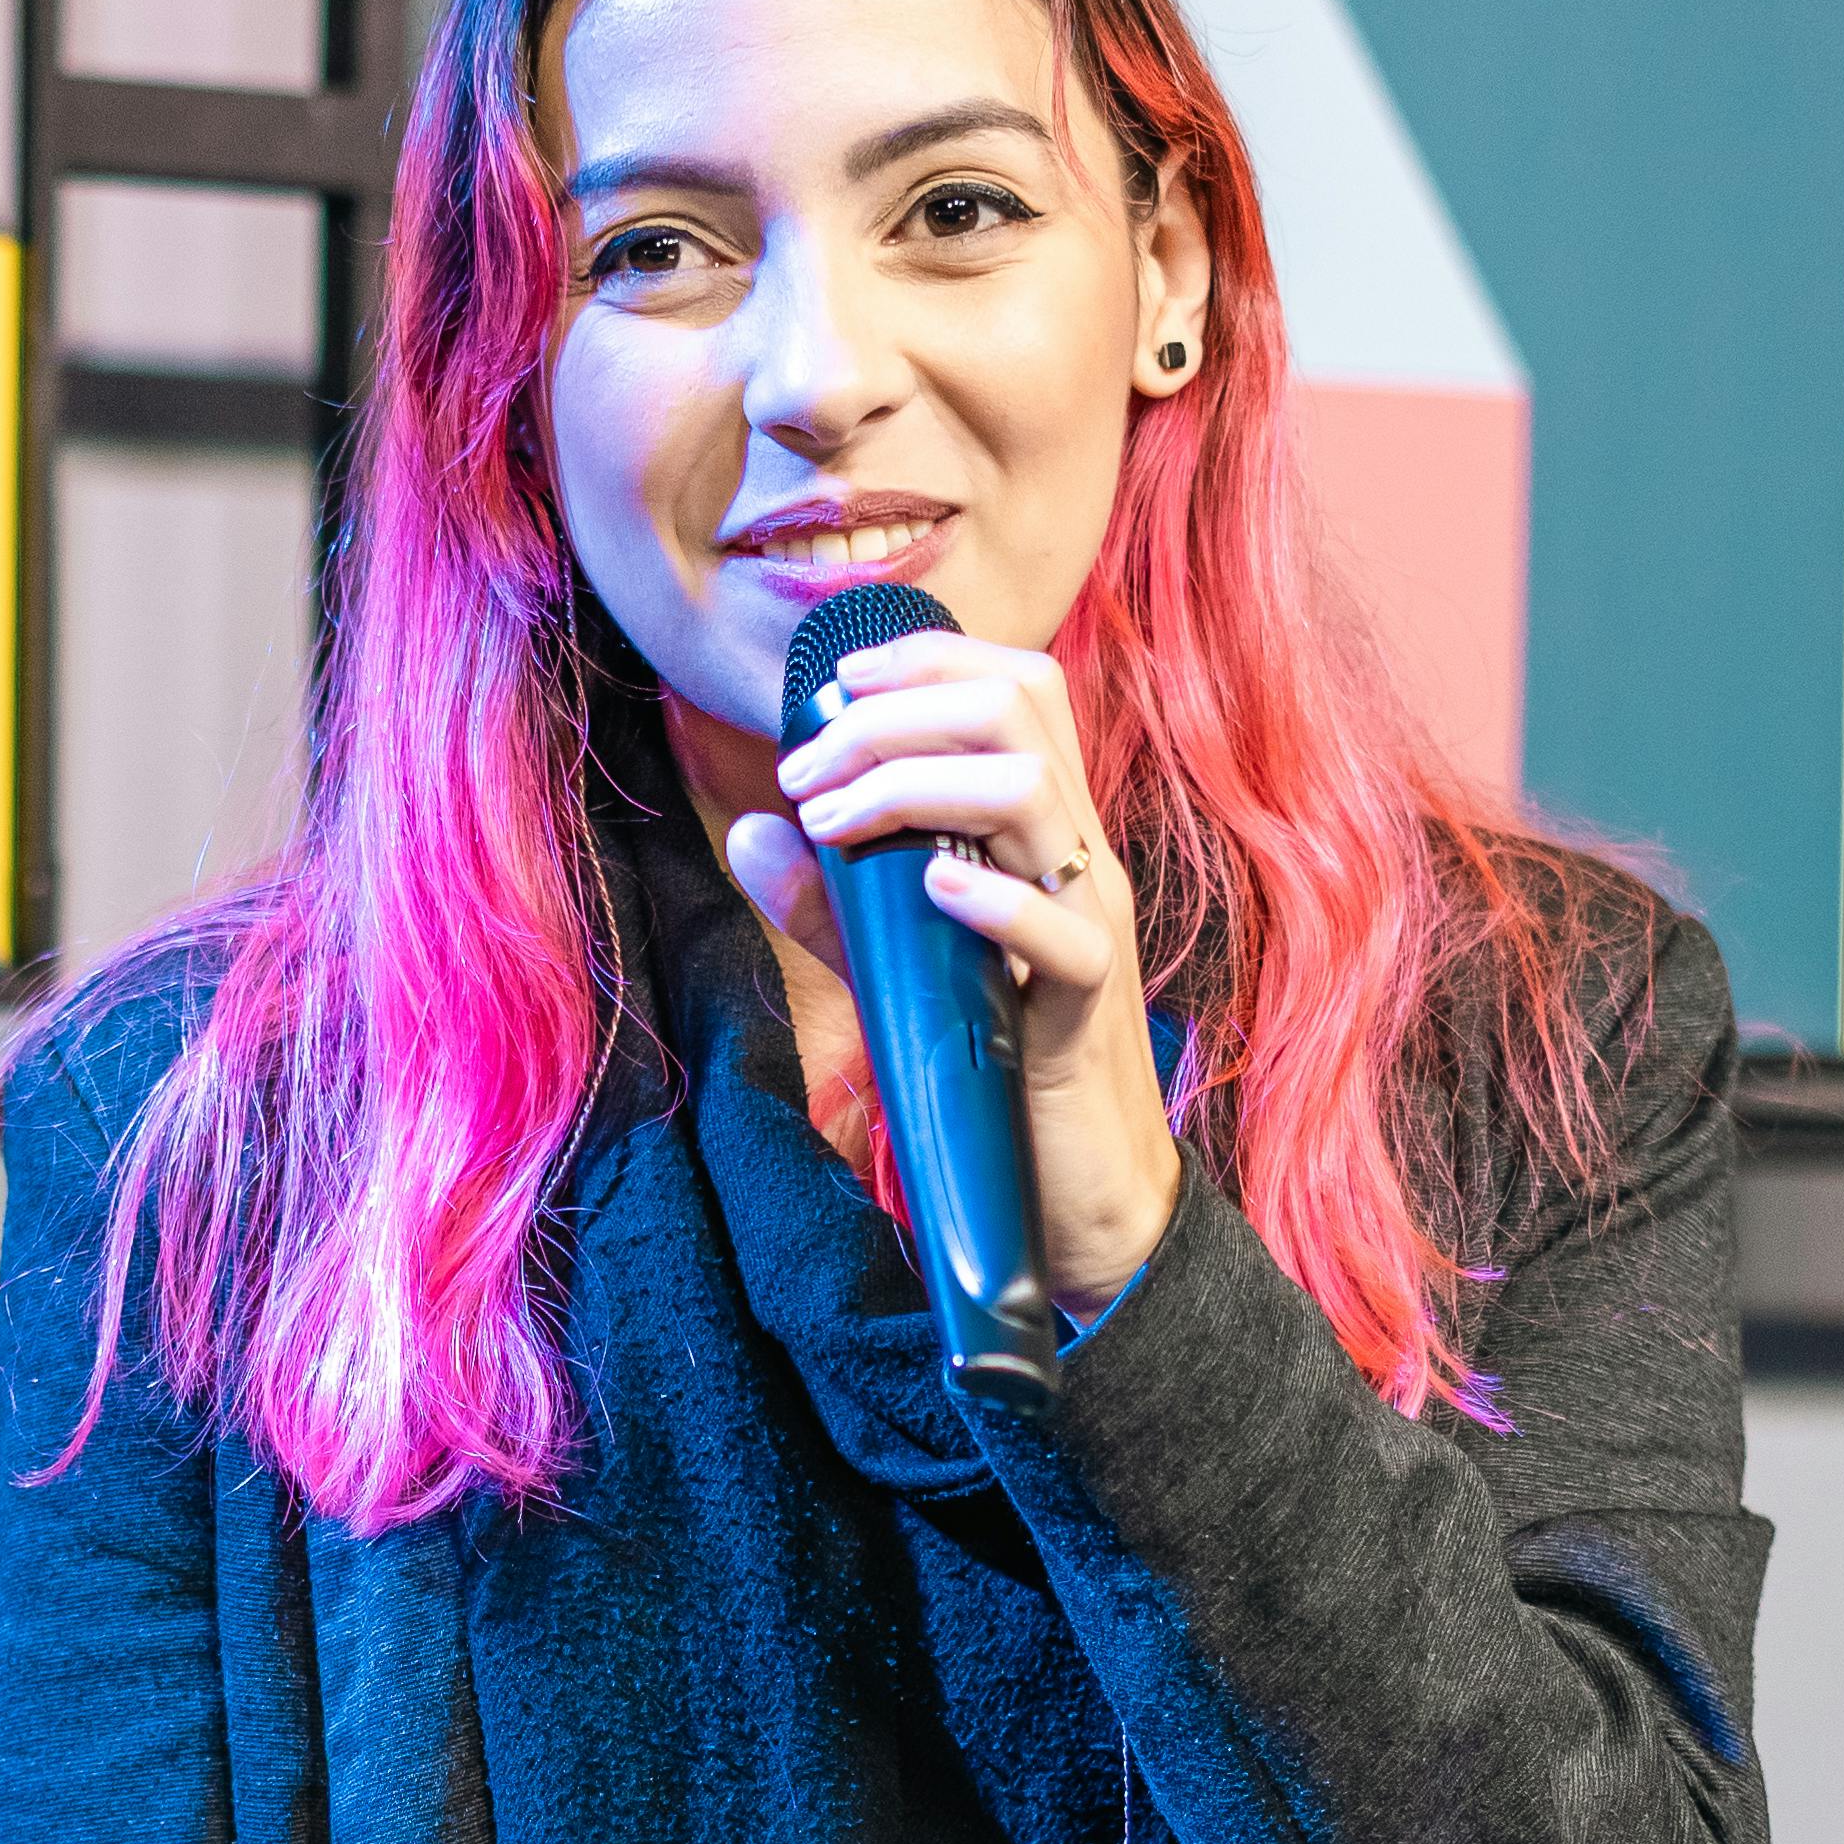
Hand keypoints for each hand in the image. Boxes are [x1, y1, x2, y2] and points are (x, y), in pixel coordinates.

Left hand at [723, 631, 1181, 1319]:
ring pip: (1031, 790)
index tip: (833, 690)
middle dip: (890, 715)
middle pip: (1015, 707)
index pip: (1016, 684)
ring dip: (911, 783)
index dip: (924, 657)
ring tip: (831, 826)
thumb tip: (750, 831)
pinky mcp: (1091, 1004)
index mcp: (1047, 825)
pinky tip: (928, 889)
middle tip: (804, 776)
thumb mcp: (900, 963)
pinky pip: (1064, 933)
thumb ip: (832, 901)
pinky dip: (991, 898)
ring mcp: (1093, 920)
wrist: (1081, 1186)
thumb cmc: (993, 1059)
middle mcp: (1079, 853)